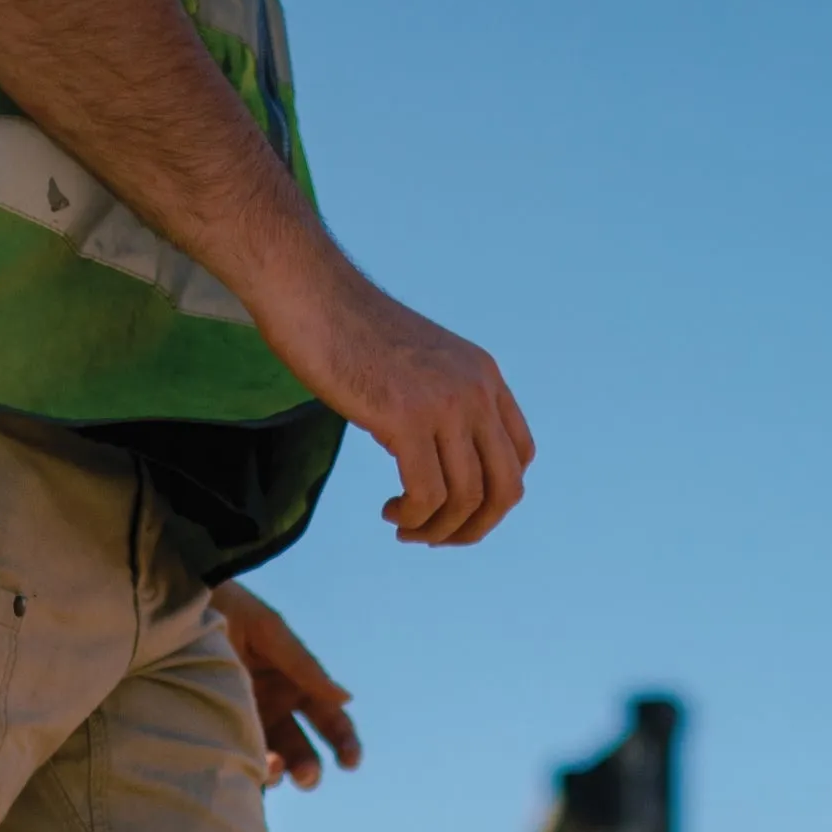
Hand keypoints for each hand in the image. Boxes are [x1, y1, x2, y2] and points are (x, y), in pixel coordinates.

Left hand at [216, 583, 359, 788]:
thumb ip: (304, 667)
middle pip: (301, 750)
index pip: (328, 720)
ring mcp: (242, 724)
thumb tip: (346, 698)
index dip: (344, 742)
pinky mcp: (212, 732)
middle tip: (306, 776)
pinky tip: (244, 769)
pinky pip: (235, 760)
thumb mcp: (267, 632)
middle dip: (308, 767)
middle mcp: (272, 709)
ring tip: (272, 768)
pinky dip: (244, 771)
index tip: (350, 762)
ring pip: (270, 762)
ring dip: (278, 772)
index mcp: (294, 684)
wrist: (171, 608)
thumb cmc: (224, 609)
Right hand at [266, 270, 533, 546]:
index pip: (520, 455)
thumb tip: (438, 461)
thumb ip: (439, 406)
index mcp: (484, 375)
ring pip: (468, 499)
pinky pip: (429, 496)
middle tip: (436, 538)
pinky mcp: (407, 418)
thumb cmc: (349, 333)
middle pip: (506, 488)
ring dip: (437, 530)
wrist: (311, 294)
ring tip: (404, 527)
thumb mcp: (416, 367)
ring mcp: (445, 404)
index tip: (454, 507)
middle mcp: (476, 390)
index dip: (493, 496)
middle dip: (475, 527)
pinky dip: (413, 518)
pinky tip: (391, 512)